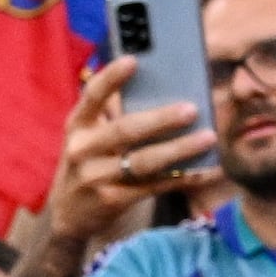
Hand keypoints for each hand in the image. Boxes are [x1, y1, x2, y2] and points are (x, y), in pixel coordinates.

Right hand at [33, 57, 209, 259]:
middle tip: (192, 109)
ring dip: (179, 149)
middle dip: (161, 119)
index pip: (92, 96)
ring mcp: (96, 177)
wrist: (67, 215)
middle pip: (126, 130)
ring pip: (144, 161)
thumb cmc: (88, 164)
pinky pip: (154, 186)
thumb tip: (160, 91)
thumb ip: (112, 115)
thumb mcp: (87, 138)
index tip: (133, 61)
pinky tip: (204, 171)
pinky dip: (181, 178)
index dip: (111, 77)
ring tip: (208, 138)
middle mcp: (82, 149)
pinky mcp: (112, 200)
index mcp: (77, 125)